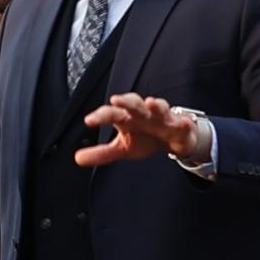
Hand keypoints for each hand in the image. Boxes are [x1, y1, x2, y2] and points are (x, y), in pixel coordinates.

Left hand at [72, 92, 205, 170]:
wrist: (171, 139)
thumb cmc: (144, 138)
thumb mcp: (121, 148)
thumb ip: (101, 153)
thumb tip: (77, 159)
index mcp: (126, 118)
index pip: (111, 114)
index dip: (100, 116)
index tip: (89, 121)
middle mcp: (142, 114)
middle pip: (133, 104)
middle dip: (126, 102)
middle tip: (116, 101)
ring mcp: (162, 117)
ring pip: (158, 107)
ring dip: (155, 104)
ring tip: (151, 103)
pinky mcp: (180, 125)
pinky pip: (182, 122)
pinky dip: (183, 122)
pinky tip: (182, 122)